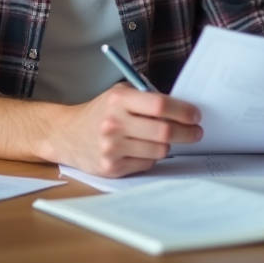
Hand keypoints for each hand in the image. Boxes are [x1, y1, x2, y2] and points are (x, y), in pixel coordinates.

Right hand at [54, 83, 202, 177]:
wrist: (67, 135)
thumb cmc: (100, 112)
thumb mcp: (118, 94)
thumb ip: (146, 97)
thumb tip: (182, 108)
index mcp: (118, 101)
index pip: (160, 105)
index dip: (183, 111)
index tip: (195, 115)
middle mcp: (113, 124)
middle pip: (164, 131)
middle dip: (187, 132)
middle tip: (196, 131)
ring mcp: (112, 148)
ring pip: (160, 151)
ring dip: (168, 145)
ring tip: (165, 139)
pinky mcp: (112, 167)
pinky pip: (147, 164)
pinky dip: (152, 157)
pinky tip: (143, 149)